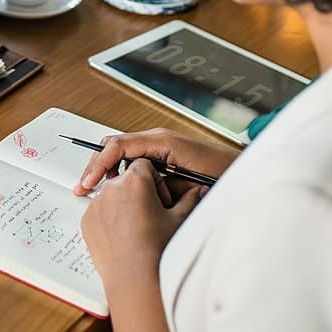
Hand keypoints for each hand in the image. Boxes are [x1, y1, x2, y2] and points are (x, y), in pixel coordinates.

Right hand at [73, 128, 237, 196]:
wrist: (247, 173)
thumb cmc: (226, 175)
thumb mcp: (188, 184)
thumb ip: (160, 184)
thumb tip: (134, 189)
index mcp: (161, 141)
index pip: (117, 145)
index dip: (98, 164)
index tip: (88, 182)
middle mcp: (158, 139)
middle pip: (114, 146)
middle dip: (97, 166)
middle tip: (84, 188)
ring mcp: (160, 145)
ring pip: (122, 154)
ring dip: (109, 172)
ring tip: (98, 192)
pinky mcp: (164, 155)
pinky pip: (135, 161)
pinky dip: (123, 174)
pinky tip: (120, 190)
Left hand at [81, 158, 205, 288]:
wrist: (135, 278)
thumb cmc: (157, 249)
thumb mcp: (179, 220)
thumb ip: (190, 199)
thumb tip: (199, 190)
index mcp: (135, 180)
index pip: (144, 165)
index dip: (155, 181)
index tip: (160, 199)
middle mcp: (111, 188)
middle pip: (126, 180)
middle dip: (138, 192)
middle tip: (151, 215)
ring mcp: (96, 205)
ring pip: (112, 196)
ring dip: (123, 205)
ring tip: (137, 229)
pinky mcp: (87, 221)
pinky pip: (100, 213)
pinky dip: (109, 220)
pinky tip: (124, 237)